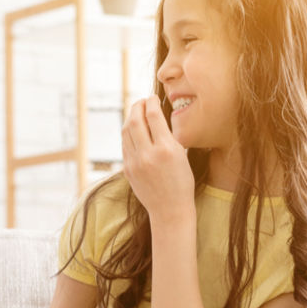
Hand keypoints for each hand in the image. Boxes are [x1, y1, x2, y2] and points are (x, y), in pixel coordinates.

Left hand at [122, 97, 194, 224]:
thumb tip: (157, 116)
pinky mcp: (127, 169)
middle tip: (142, 101)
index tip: (152, 97)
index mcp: (166, 149)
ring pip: (126, 131)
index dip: (151, 102)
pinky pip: (125, 144)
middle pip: (135, 120)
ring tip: (136, 112)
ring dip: (130, 118)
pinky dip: (128, 133)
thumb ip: (168, 136)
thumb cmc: (181, 182)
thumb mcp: (182, 155)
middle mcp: (148, 154)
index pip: (153, 116)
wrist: (170, 210)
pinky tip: (134, 130)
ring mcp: (135, 162)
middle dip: (137, 106)